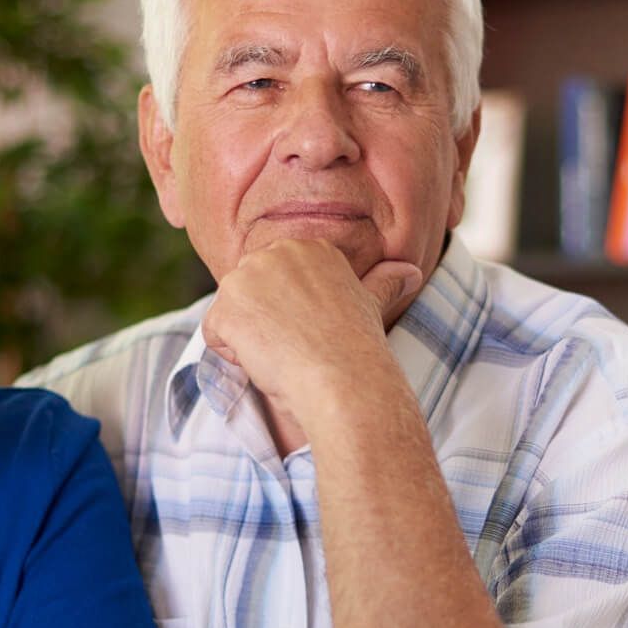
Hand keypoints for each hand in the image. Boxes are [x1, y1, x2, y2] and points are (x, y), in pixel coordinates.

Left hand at [199, 240, 422, 418]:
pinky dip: (234, 357)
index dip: (289, 315)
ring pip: (231, 315)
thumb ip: (383, 283)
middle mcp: (275, 252)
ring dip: (250, 341)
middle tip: (298, 345)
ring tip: (284, 352)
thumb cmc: (357, 349)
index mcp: (309, 248)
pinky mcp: (225, 308)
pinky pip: (215, 336)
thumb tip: (412, 271)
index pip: (275, 282)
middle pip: (249, 294)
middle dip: (266, 325)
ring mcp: (246, 278)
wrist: (342, 380)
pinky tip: (266, 360)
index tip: (312, 332)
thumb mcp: (371, 306)